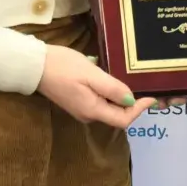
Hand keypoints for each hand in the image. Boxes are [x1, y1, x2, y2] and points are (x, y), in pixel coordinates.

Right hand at [38, 46, 155, 127]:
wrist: (34, 65)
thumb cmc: (63, 67)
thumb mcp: (91, 74)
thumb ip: (112, 89)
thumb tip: (131, 101)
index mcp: (93, 110)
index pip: (123, 120)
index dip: (139, 110)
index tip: (152, 97)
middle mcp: (88, 114)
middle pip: (117, 115)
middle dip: (133, 105)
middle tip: (146, 89)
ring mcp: (81, 109)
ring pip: (108, 108)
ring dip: (121, 99)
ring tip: (132, 82)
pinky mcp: (77, 101)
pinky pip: (100, 102)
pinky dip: (110, 95)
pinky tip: (112, 81)